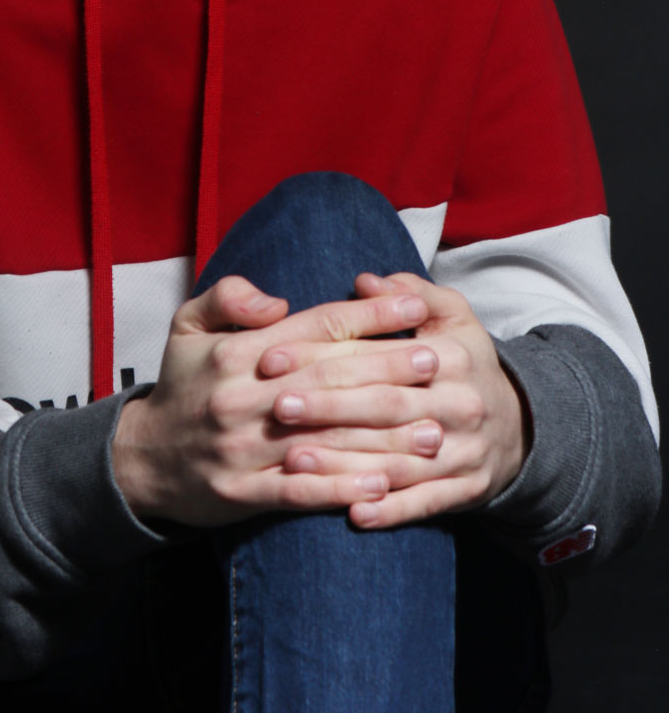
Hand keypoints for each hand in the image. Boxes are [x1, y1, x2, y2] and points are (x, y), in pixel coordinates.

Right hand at [111, 274, 442, 526]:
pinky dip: (342, 490)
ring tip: (431, 430)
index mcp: (237, 351)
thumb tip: (277, 300)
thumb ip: (228, 297)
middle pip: (330, 378)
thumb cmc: (182, 385)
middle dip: (388, 369)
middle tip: (437, 362)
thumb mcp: (187, 324)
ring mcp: (244, 447)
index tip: (411, 302)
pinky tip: (383, 488)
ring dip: (382, 437)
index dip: (366, 313)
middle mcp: (244, 396)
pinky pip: (300, 492)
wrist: (144, 458)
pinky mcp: (243, 492)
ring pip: (325, 439)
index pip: (314, 326)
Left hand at [266, 271, 529, 529]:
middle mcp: (460, 403)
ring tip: (295, 461)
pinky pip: (426, 502)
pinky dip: (391, 510)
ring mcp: (466, 450)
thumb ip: (409, 291)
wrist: (521, 425)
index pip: (378, 356)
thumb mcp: (452, 315)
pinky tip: (353, 514)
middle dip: (328, 409)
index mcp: (451, 356)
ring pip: (399, 459)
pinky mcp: (469, 489)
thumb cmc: (466, 362)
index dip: (324, 356)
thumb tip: (363, 282)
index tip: (273, 359)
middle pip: (385, 407)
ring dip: (345, 465)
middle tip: (278, 408)